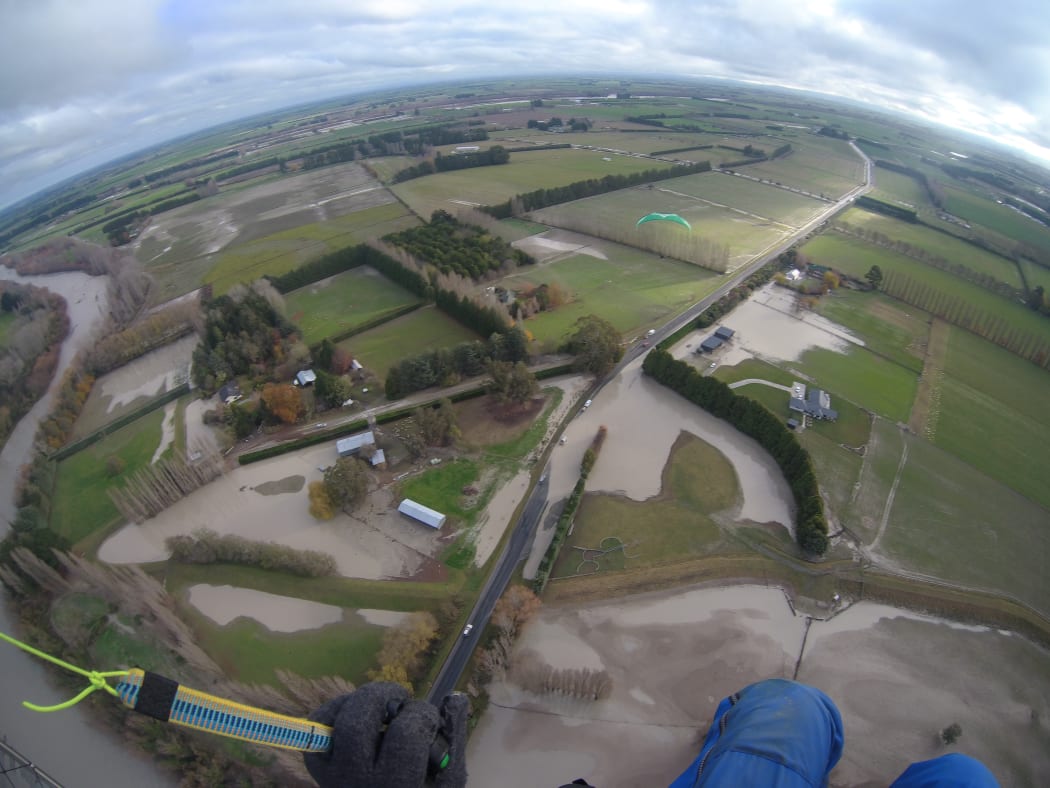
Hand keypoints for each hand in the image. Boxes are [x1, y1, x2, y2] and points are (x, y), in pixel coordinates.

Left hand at [304, 682, 468, 787]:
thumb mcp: (447, 780)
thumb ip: (453, 739)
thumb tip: (455, 697)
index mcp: (397, 785)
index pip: (405, 734)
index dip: (422, 715)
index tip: (429, 720)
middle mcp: (358, 781)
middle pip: (357, 723)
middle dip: (382, 696)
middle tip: (400, 699)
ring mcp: (332, 775)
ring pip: (336, 721)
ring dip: (360, 700)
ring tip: (380, 705)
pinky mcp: (318, 768)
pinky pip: (317, 727)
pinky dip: (336, 710)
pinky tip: (357, 713)